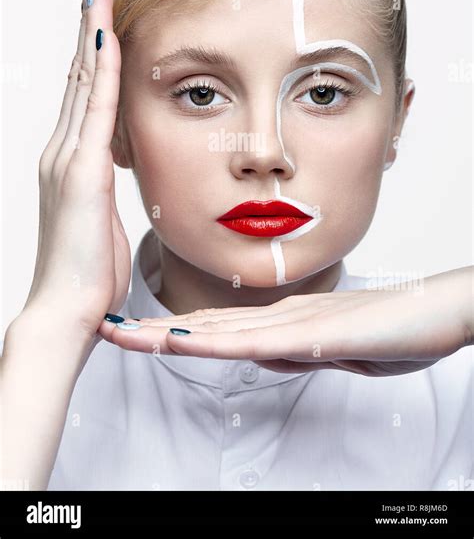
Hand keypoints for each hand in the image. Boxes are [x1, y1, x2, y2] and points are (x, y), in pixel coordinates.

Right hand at [17, 0, 130, 343]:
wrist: (67, 311)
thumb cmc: (86, 272)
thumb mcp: (98, 218)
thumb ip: (101, 186)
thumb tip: (110, 168)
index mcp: (70, 160)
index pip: (83, 92)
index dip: (91, 50)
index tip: (102, 15)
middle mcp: (62, 150)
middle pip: (78, 73)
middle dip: (88, 24)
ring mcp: (67, 158)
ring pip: (83, 80)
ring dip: (92, 31)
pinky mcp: (80, 173)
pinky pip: (95, 110)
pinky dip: (100, 71)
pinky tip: (106, 38)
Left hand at [99, 267, 472, 375]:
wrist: (442, 310)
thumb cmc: (396, 329)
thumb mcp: (336, 350)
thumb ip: (297, 349)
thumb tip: (261, 353)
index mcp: (284, 320)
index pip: (217, 327)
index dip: (172, 330)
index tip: (134, 332)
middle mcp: (280, 316)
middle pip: (205, 324)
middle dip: (151, 330)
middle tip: (106, 327)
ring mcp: (295, 323)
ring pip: (218, 328)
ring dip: (164, 333)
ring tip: (121, 331)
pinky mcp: (314, 334)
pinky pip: (254, 340)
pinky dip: (213, 341)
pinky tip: (181, 340)